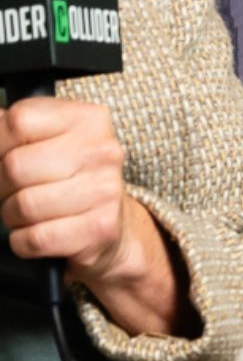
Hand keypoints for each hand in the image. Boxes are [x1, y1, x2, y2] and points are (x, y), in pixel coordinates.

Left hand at [1, 95, 138, 279]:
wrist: (112, 221)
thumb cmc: (72, 176)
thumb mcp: (52, 138)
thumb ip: (16, 127)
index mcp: (88, 119)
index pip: (19, 121)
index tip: (3, 155)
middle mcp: (102, 151)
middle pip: (15, 167)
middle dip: (2, 185)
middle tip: (17, 189)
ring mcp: (105, 190)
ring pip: (23, 206)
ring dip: (13, 216)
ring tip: (31, 212)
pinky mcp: (100, 228)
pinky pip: (35, 238)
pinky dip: (23, 241)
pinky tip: (40, 230)